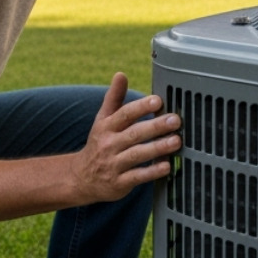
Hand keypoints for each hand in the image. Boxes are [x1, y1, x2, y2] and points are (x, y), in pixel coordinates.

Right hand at [72, 73, 178, 201]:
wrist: (81, 178)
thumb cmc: (99, 143)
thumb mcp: (102, 120)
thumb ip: (114, 98)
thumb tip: (121, 74)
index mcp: (106, 126)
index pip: (124, 114)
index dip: (141, 107)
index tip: (158, 100)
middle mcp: (109, 144)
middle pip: (134, 133)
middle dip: (155, 126)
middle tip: (175, 120)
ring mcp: (113, 164)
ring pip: (137, 154)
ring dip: (158, 148)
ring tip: (176, 141)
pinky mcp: (119, 183)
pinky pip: (137, 176)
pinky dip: (152, 172)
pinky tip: (167, 166)